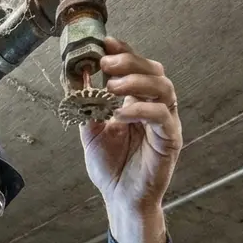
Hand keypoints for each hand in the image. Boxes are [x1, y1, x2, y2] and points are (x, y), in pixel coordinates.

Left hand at [81, 38, 182, 242]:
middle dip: (130, 62)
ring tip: (112, 85)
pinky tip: (120, 113)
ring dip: (136, 82)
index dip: (124, 52)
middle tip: (106, 63)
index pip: (136, 68)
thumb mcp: (91, 131)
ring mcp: (165, 122)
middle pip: (153, 71)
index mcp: (137, 101)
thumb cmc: (111, 167)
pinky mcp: (170, 139)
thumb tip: (71, 75)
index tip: (104, 44)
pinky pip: (162, 116)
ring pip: (163, 88)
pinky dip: (141, 110)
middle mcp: (154, 107)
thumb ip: (85, 104)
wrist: (120, 199)